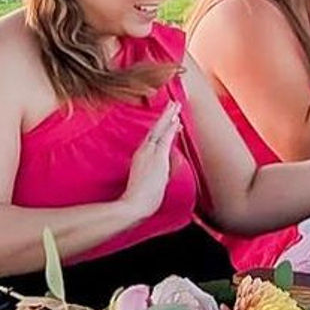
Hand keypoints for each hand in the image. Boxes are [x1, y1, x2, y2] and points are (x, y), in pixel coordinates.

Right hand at [121, 107, 182, 223]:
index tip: (172, 121)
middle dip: (166, 117)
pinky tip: (175, 119)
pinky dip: (168, 127)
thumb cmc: (138, 200)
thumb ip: (154, 180)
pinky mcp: (154, 156)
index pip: (155, 140)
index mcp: (142, 159)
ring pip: (160, 130)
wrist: (134, 205)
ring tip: (175, 104)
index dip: (163, 129)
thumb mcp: (146, 187)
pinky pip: (163, 137)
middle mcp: (144, 153)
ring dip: (168, 116)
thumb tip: (161, 179)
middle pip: (156, 130)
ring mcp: (149, 154)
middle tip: (173, 104)